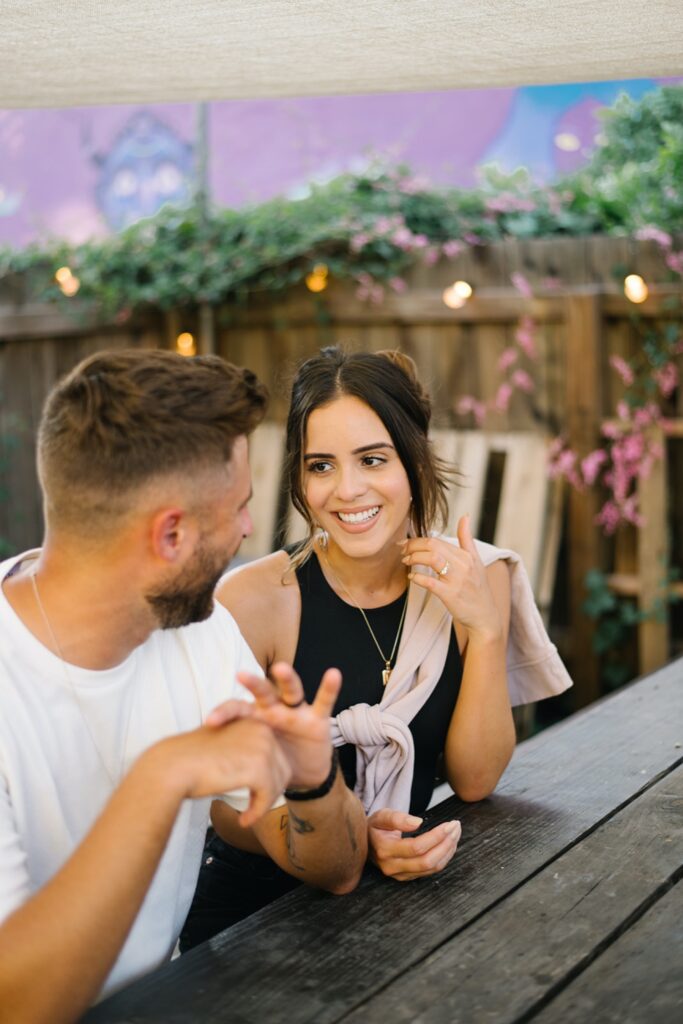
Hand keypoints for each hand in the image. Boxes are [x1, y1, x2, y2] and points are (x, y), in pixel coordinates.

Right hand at [156, 715, 290, 828]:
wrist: (173, 766)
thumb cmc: (192, 760)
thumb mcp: (226, 746)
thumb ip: (247, 753)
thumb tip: (271, 777)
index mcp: (253, 720)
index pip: (276, 753)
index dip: (268, 778)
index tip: (254, 794)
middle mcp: (262, 729)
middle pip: (283, 768)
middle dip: (269, 792)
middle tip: (253, 808)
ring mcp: (262, 747)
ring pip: (278, 783)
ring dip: (264, 803)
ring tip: (247, 815)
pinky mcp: (258, 768)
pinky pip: (267, 796)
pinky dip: (258, 812)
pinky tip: (243, 820)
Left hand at [207, 662, 341, 789]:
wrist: (303, 774)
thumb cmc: (274, 761)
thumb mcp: (254, 761)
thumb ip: (235, 764)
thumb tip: (199, 786)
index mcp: (256, 718)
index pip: (238, 709)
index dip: (224, 713)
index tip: (209, 720)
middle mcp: (275, 709)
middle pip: (264, 692)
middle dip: (253, 683)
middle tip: (240, 674)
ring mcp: (297, 711)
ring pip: (292, 691)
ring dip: (287, 679)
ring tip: (281, 668)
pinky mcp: (317, 719)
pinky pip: (324, 701)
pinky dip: (329, 688)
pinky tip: (334, 674)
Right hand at [368, 809, 460, 881]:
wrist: (366, 843)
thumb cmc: (375, 827)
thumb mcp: (381, 816)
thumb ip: (397, 818)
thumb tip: (418, 822)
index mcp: (384, 850)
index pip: (416, 847)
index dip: (436, 836)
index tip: (449, 823)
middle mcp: (392, 867)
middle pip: (427, 861)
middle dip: (446, 844)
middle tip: (456, 827)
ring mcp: (400, 875)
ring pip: (431, 868)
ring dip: (448, 851)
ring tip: (455, 833)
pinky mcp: (407, 877)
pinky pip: (430, 871)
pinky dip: (444, 857)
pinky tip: (449, 844)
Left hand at [402, 515, 501, 642]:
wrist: (484, 616)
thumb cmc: (477, 588)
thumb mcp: (476, 561)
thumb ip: (467, 539)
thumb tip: (464, 516)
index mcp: (467, 556)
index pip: (438, 541)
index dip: (418, 540)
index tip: (406, 543)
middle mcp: (463, 565)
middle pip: (433, 546)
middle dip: (413, 546)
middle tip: (402, 551)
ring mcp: (457, 580)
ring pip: (432, 559)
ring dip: (414, 558)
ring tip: (406, 561)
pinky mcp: (450, 595)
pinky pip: (430, 582)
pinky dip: (418, 577)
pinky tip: (412, 577)